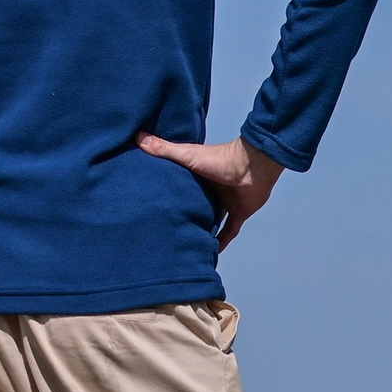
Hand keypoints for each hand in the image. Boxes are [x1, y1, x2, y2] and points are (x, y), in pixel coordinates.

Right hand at [137, 134, 285, 247]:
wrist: (253, 167)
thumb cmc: (221, 159)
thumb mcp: (187, 155)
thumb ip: (164, 149)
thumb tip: (137, 137)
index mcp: (198, 175)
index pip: (181, 185)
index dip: (169, 193)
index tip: (153, 203)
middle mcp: (211, 189)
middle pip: (196, 204)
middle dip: (185, 214)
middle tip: (166, 228)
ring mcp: (225, 201)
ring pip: (212, 219)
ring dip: (202, 229)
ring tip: (185, 242)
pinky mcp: (238, 212)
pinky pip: (229, 230)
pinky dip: (222, 241)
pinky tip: (212, 253)